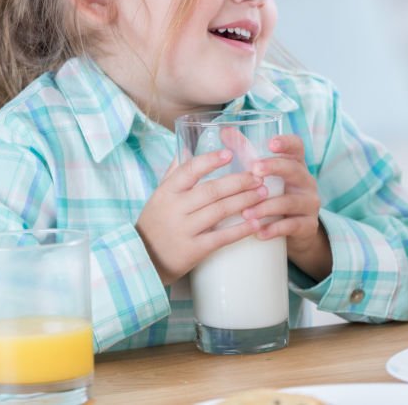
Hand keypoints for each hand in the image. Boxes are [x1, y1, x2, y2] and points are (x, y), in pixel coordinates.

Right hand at [136, 150, 267, 285]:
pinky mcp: (193, 250)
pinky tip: (256, 223)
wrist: (144, 261)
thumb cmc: (155, 223)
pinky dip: (240, 230)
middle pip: (211, 190)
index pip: (189, 170)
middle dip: (239, 182)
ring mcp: (184, 230)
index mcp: (167, 192)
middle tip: (259, 177)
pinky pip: (221, 238)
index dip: (210, 160)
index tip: (230, 153)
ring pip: (219, 211)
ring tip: (263, 194)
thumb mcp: (159, 196)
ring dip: (244, 201)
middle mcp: (175, 209)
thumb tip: (187, 146)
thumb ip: (174, 173)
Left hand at [241, 134, 330, 280]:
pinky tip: (259, 232)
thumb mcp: (265, 176)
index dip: (286, 142)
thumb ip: (246, 152)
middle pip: (294, 169)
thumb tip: (225, 130)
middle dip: (275, 168)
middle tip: (254, 171)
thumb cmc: (274, 196)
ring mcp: (309, 203)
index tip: (271, 143)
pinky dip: (275, 229)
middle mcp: (306, 181)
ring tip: (247, 212)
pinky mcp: (308, 225)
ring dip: (267, 206)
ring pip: (290, 201)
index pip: (297, 147)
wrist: (295, 232)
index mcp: (295, 165)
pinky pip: (293, 226)